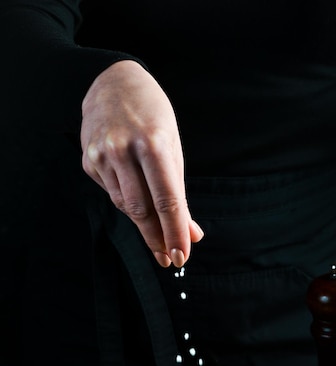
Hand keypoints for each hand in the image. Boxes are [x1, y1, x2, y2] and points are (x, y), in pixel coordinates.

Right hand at [80, 60, 203, 266]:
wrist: (112, 83)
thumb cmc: (151, 116)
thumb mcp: (173, 147)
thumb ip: (180, 192)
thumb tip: (192, 233)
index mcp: (152, 143)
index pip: (167, 200)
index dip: (175, 232)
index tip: (182, 255)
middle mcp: (123, 149)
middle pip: (142, 210)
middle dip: (158, 239)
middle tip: (169, 258)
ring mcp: (101, 155)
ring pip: (125, 206)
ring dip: (144, 226)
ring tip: (158, 236)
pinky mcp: (88, 161)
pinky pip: (112, 193)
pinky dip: (127, 202)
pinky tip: (135, 197)